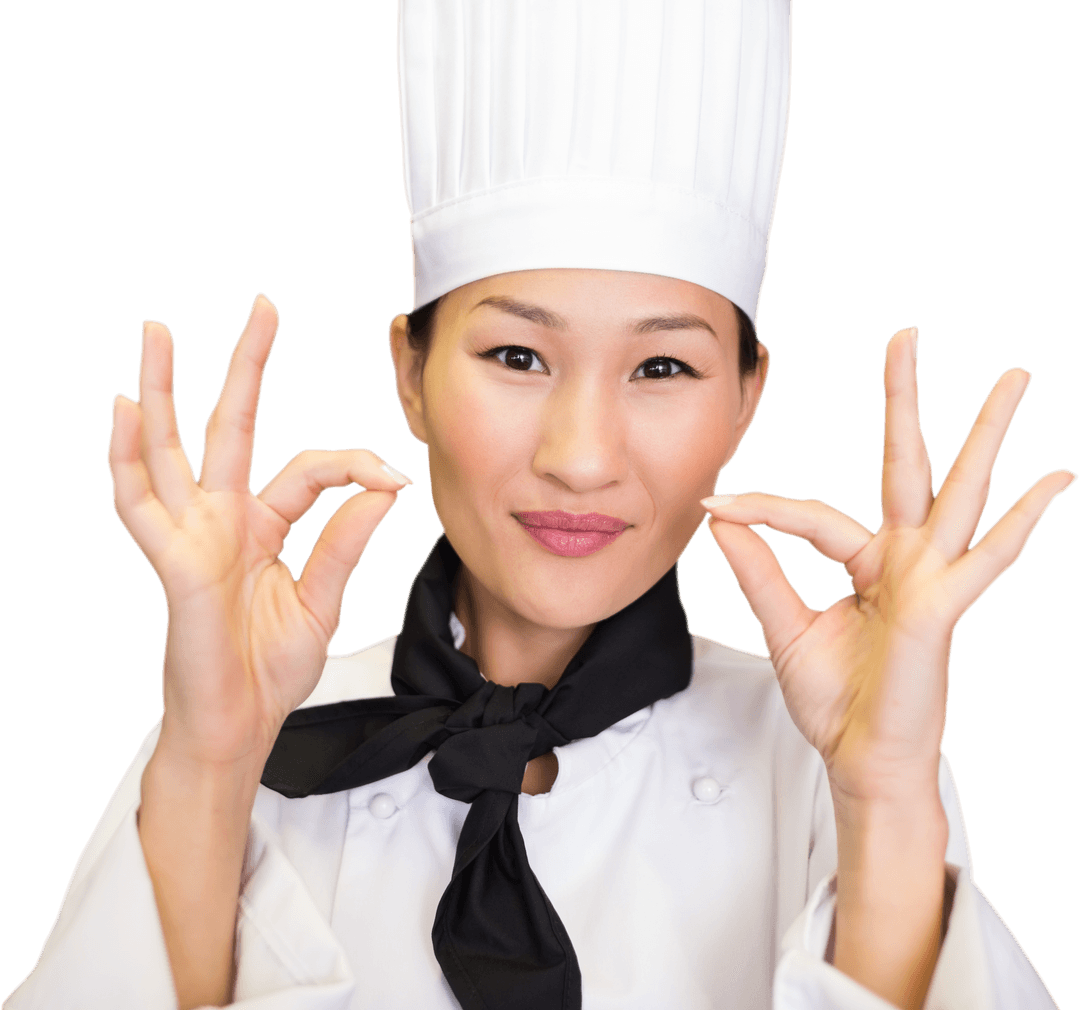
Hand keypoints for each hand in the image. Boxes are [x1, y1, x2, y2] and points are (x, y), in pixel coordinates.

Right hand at [108, 293, 412, 770]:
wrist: (240, 726)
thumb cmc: (268, 671)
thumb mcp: (323, 599)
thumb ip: (345, 541)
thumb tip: (382, 488)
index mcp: (263, 527)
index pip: (310, 469)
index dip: (353, 465)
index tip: (392, 475)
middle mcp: (223, 521)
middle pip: (226, 427)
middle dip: (242, 367)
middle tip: (259, 309)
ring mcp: (192, 537)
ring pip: (169, 448)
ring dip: (160, 389)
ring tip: (156, 333)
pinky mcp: (172, 563)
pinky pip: (141, 504)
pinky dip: (126, 458)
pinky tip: (123, 410)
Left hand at [702, 326, 1074, 804]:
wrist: (859, 758)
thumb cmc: (833, 699)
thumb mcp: (782, 623)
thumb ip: (759, 568)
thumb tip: (723, 517)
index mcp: (866, 561)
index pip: (811, 513)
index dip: (761, 509)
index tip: (716, 504)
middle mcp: (904, 559)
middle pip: (907, 463)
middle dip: (905, 399)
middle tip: (907, 335)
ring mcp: (931, 578)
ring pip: (962, 491)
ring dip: (986, 433)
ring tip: (1015, 378)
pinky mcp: (944, 607)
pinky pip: (988, 558)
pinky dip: (1024, 520)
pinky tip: (1056, 481)